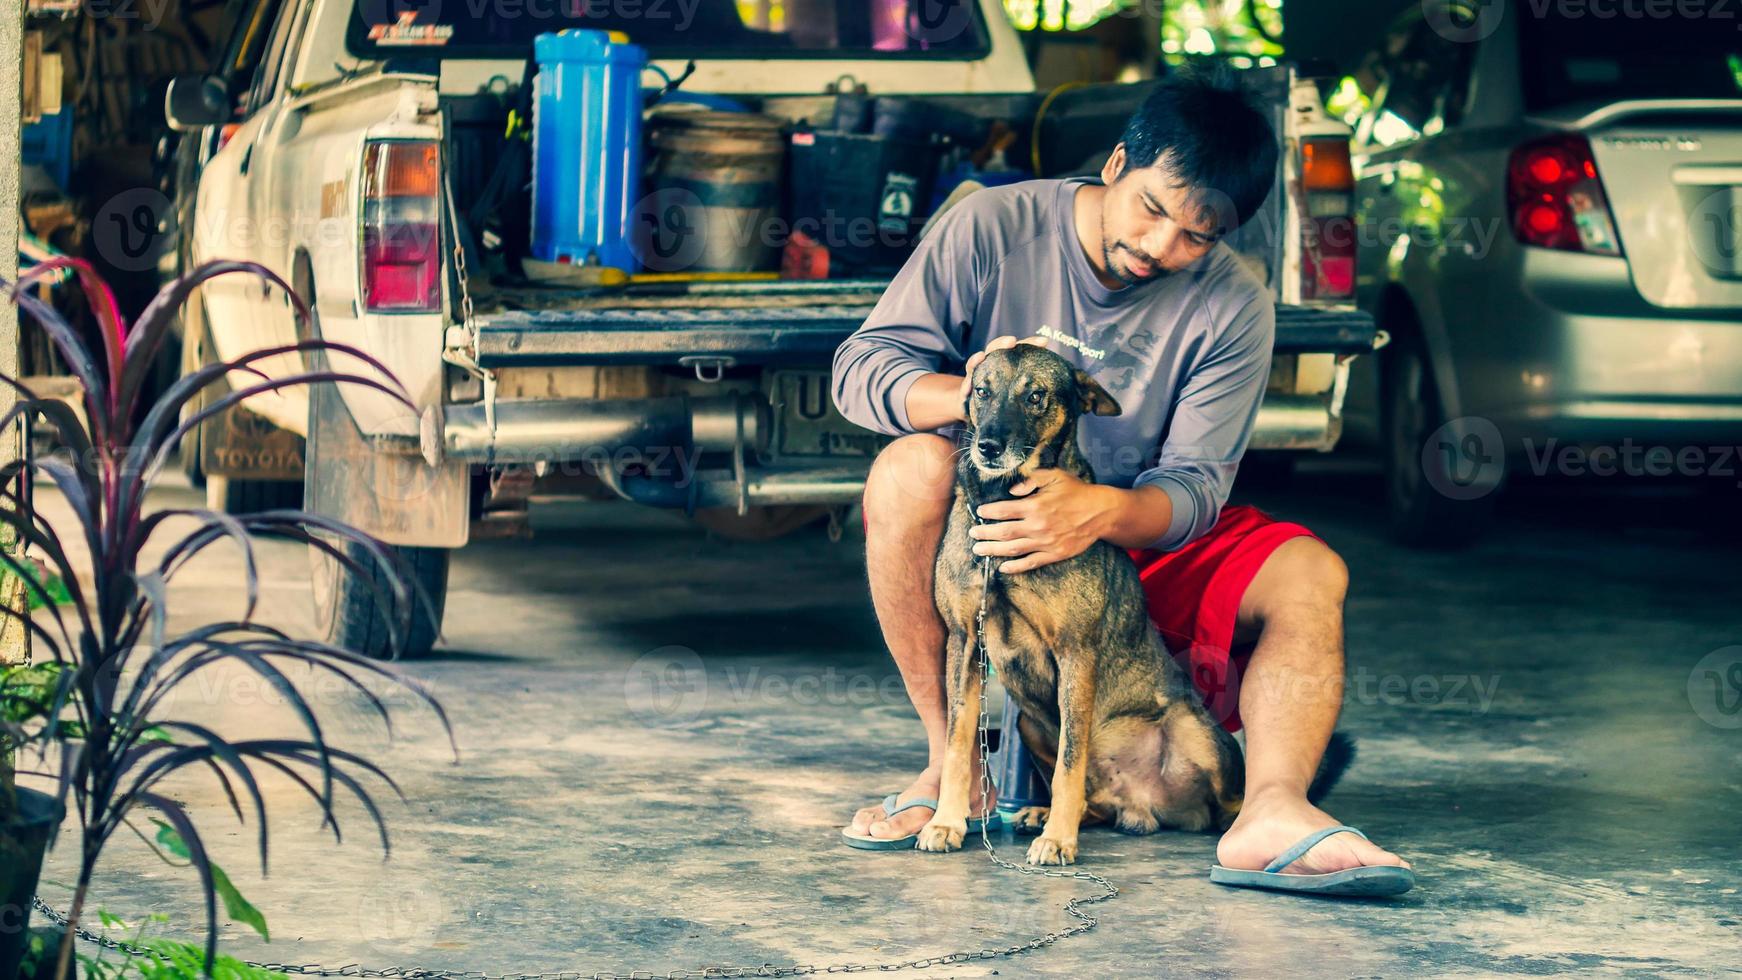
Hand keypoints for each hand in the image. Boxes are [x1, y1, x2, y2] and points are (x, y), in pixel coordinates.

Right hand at [956, 336, 1047, 421]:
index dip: (1031, 343)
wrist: (979, 406)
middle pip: (996, 348)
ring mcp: (978, 373)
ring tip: (982, 357)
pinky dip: (966, 386)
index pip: (1020, 347)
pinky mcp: (968, 387)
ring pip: (977, 362)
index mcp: (1008, 361)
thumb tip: (1078, 388)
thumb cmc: (1007, 397)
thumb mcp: (1026, 391)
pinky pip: (966, 385)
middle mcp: (993, 363)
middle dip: (1002, 344)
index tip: (1044, 341)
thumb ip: (1044, 386)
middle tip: (1011, 341)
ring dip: (978, 359)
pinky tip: (968, 389)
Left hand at [969, 469, 1114, 573]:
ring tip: (979, 550)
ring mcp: (1045, 542)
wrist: (1101, 512)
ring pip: (1012, 549)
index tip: (979, 512)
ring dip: (993, 550)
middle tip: (972, 533)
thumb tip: (1012, 491)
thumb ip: (1031, 480)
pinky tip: (1002, 568)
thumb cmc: (1077, 491)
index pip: (1004, 510)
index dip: (988, 512)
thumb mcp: (1055, 476)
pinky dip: (1015, 567)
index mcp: (1035, 505)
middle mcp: (1037, 526)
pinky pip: (1031, 563)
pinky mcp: (1054, 554)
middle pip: (1003, 532)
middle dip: (984, 533)